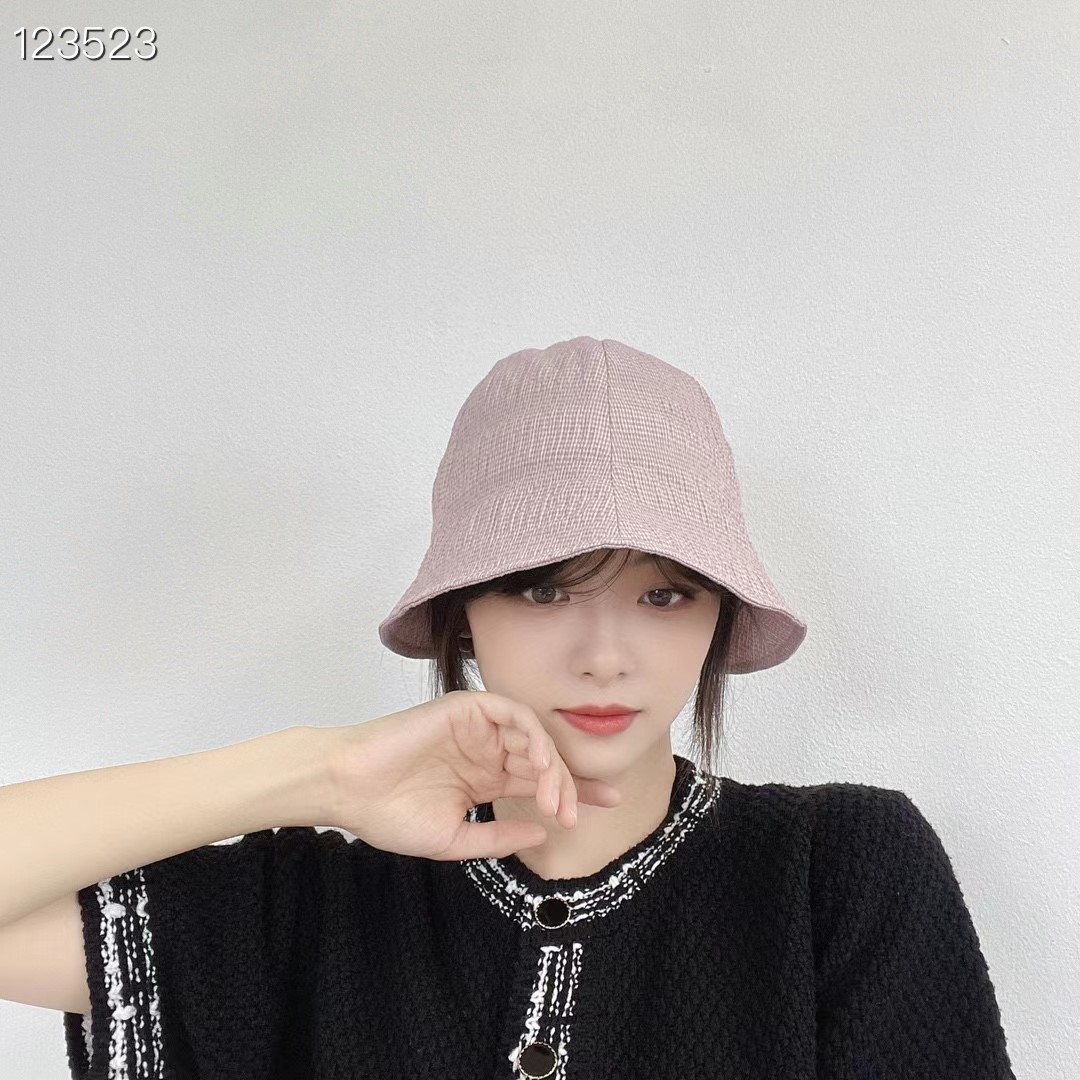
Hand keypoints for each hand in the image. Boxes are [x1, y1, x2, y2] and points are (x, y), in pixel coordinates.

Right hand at [324, 689, 622, 860]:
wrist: (350, 791)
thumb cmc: (391, 816)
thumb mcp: (455, 840)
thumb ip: (499, 838)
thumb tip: (543, 833)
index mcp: (486, 779)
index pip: (540, 781)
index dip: (576, 791)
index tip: (609, 803)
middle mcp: (488, 750)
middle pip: (544, 759)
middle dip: (568, 784)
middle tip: (573, 813)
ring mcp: (478, 728)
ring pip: (532, 736)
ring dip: (550, 764)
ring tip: (555, 794)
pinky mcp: (465, 707)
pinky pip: (510, 712)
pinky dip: (530, 732)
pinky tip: (538, 761)